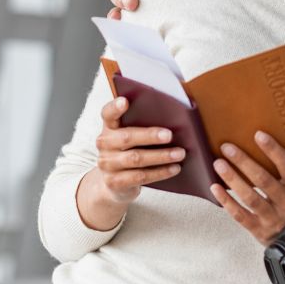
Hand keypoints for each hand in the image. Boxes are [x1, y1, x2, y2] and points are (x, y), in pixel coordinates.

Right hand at [75, 96, 182, 230]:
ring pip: (136, 158)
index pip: (108, 114)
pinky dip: (160, 172)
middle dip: (150, 136)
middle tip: (170, 135)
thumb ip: (143, 125)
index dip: (115, 107)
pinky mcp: (115, 182)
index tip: (125, 101)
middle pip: (126, 137)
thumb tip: (174, 118)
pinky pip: (140, 176)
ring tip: (180, 153)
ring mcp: (107, 164)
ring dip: (161, 156)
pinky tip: (174, 168)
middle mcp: (104, 144)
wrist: (115, 183)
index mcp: (109, 127)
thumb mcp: (132, 137)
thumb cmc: (130, 151)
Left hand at [210, 132, 284, 245]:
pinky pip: (240, 215)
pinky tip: (215, 188)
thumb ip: (284, 170)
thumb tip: (258, 141)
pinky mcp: (259, 230)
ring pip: (250, 197)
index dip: (273, 150)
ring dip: (232, 179)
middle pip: (263, 180)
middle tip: (227, 147)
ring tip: (218, 164)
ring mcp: (274, 219)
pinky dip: (226, 201)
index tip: (258, 135)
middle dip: (244, 162)